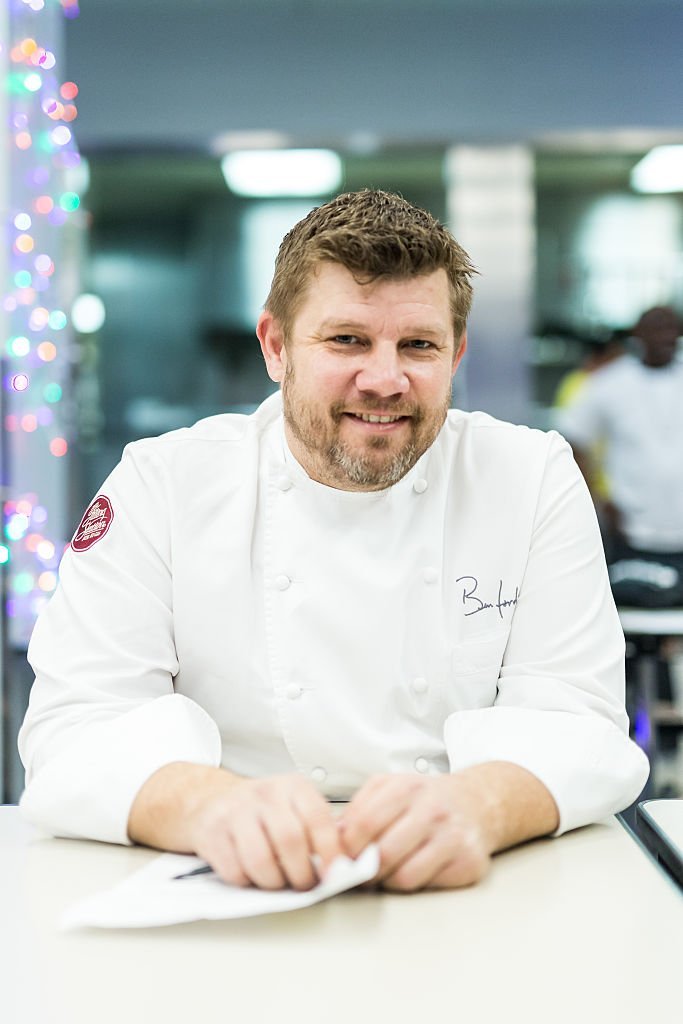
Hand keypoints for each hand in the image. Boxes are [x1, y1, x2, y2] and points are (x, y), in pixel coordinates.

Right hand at [185, 773, 342, 890]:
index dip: (330, 850)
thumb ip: (316, 828)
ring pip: (261, 859)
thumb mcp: (292, 806)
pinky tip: (251, 875)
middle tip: (304, 884)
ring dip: (273, 881)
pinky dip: (247, 881)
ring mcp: (236, 811)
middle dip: (301, 873)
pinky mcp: (212, 833)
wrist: (211, 801)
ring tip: (277, 882)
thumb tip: (342, 863)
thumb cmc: (261, 811)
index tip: (334, 873)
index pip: (318, 818)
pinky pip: (235, 870)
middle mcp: (265, 794)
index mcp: (292, 786)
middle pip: (290, 840)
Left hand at [339, 773, 494, 891]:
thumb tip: (334, 837)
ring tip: (384, 872)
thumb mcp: (389, 788)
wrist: (475, 803)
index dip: (346, 847)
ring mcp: (452, 836)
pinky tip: (410, 870)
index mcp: (407, 788)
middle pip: (382, 854)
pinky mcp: (468, 862)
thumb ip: (359, 808)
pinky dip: (411, 883)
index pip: (364, 824)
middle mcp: (432, 810)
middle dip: (363, 870)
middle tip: (358, 872)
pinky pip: (426, 885)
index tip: (340, 857)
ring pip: (403, 876)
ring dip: (386, 880)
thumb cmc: (426, 798)